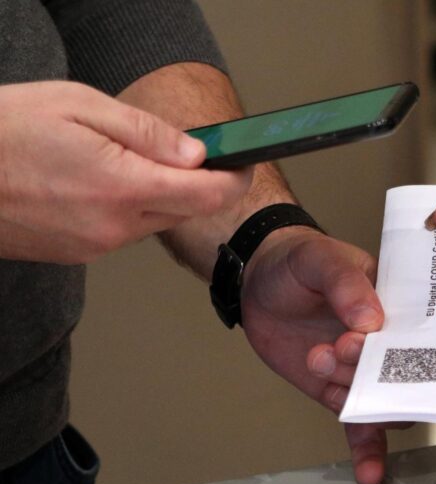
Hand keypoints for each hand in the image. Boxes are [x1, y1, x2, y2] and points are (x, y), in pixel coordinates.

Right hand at [0, 81, 249, 262]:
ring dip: (153, 193)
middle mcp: (113, 227)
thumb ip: (147, 133)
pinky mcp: (78, 254)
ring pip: (153, 221)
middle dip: (188, 180)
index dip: (233, 178)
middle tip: (172, 148)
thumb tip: (196, 152)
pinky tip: (91, 182)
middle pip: (183, 209)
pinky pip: (123, 231)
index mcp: (121, 187)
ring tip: (112, 158)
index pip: (206, 195)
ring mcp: (94, 246)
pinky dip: (124, 208)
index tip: (241, 163)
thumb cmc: (4, 131)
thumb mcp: (79, 106)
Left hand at [240, 226, 406, 483]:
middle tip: (341, 348)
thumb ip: (345, 283)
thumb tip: (370, 320)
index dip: (406, 341)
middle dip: (375, 370)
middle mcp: (387, 340)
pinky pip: (358, 423)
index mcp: (397, 303)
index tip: (373, 338)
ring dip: (354, 392)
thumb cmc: (297, 259)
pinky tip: (372, 473)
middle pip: (403, 371)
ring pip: (377, 398)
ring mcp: (362, 368)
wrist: (257, 281)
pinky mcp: (338, 389)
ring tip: (320, 360)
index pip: (421, 331)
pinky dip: (367, 449)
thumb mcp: (320, 257)